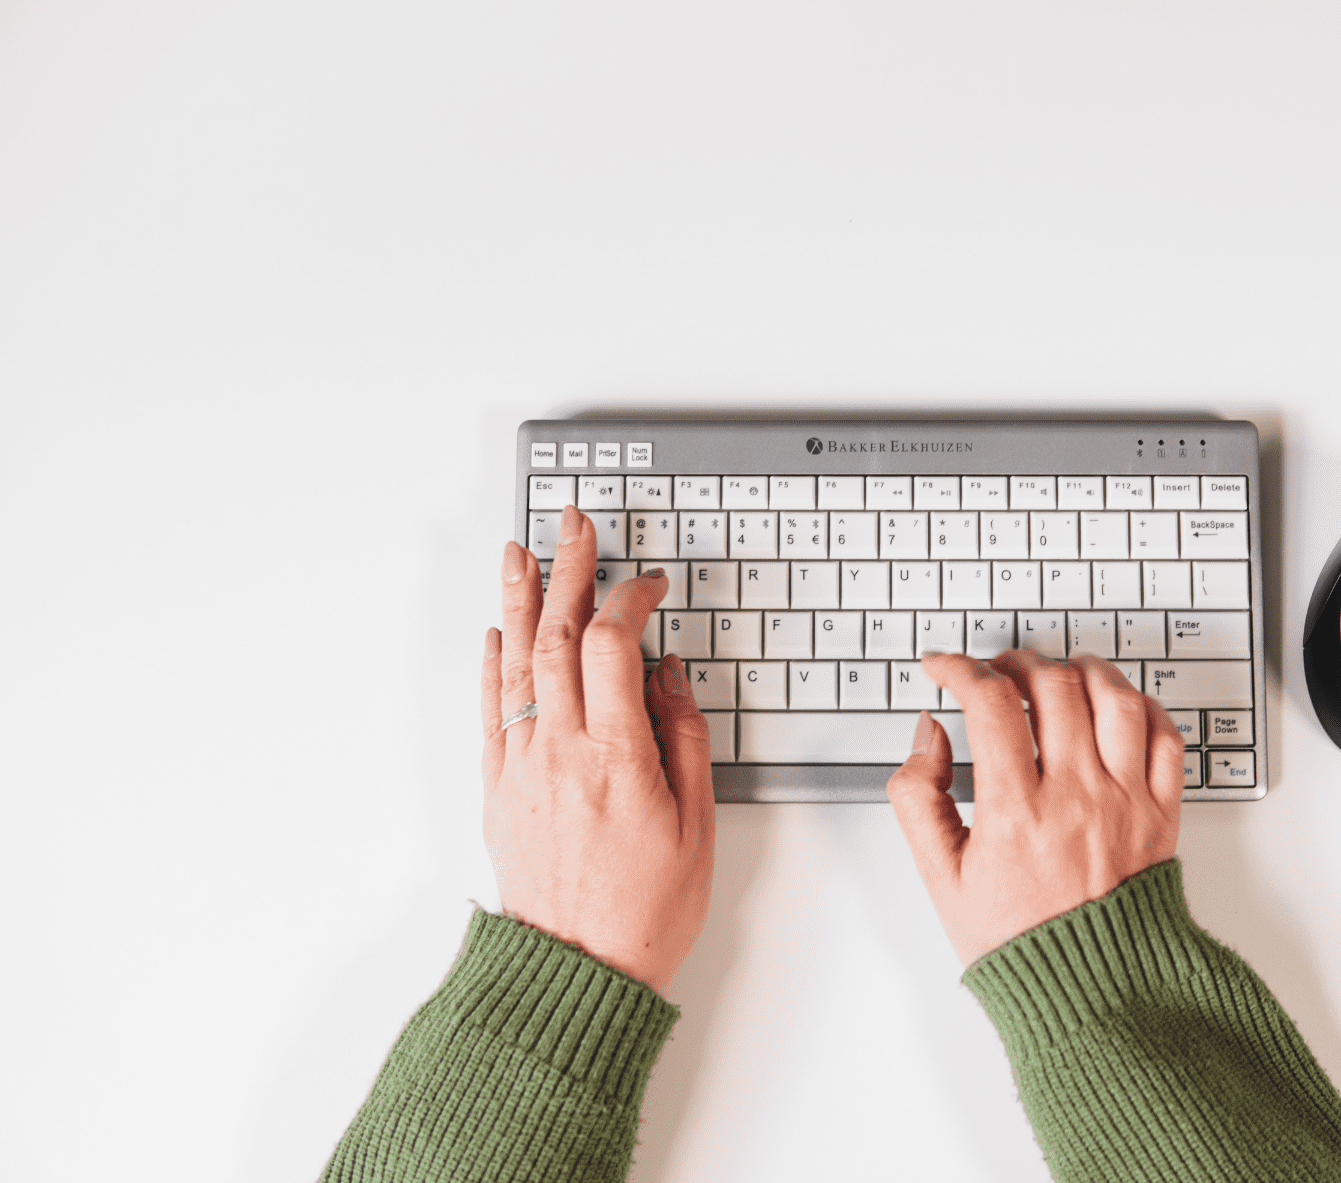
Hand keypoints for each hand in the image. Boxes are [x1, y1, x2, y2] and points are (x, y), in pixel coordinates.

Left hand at [479, 506, 714, 994]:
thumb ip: (684, 737)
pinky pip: (490, 711)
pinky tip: (498, 633)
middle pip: (558, 638)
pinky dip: (493, 664)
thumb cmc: (646, 908)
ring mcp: (522, 767)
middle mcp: (560, 751)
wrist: (577, 970)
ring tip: (521, 552)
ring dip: (520, 601)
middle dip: (569, 572)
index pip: (614, 645)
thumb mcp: (697, 823)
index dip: (630, 598)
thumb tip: (668, 673)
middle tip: (575, 525)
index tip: (648, 582)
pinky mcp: (498, 789)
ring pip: (516, 663)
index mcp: (616, 755)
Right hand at [887, 650, 1184, 965]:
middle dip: (1016, 663)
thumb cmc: (1020, 939)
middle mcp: (1076, 797)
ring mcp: (1126, 800)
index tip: (945, 669)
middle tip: (997, 674)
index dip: (960, 669)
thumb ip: (918, 800)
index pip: (990, 704)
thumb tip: (927, 738)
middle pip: (1053, 686)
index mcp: (1016, 812)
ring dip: (1080, 669)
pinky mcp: (1163, 812)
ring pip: (1114, 696)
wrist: (1093, 992)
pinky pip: (1164, 735)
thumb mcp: (941, 878)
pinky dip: (1139, 705)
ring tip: (1056, 677)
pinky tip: (1112, 709)